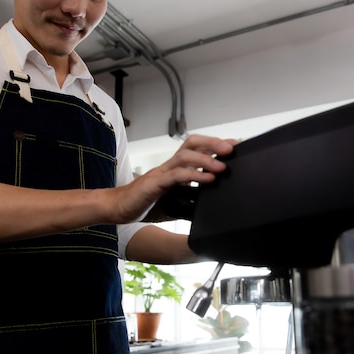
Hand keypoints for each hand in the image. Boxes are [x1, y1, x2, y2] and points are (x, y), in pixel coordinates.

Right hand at [110, 134, 235, 223]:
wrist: (118, 209)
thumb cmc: (144, 203)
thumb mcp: (174, 201)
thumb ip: (190, 200)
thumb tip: (210, 206)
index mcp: (174, 168)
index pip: (196, 148)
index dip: (215, 144)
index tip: (235, 145)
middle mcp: (169, 166)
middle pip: (192, 143)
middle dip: (213, 143)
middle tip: (232, 148)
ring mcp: (161, 173)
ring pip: (185, 156)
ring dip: (206, 159)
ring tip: (223, 166)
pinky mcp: (154, 184)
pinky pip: (175, 176)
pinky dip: (193, 175)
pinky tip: (207, 180)